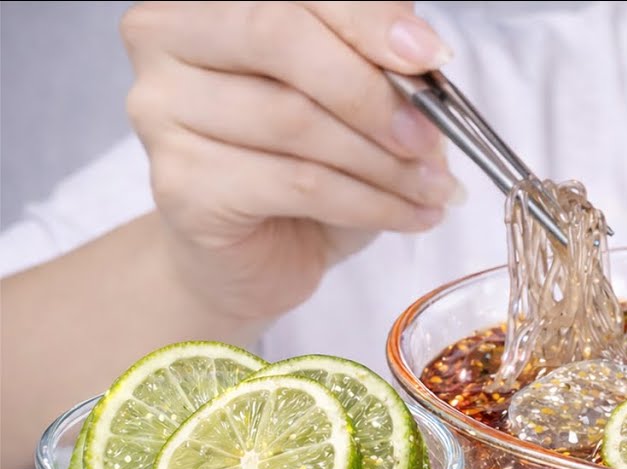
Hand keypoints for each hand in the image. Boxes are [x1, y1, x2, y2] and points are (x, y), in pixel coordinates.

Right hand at [120, 1, 457, 321]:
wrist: (253, 252)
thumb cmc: (299, 163)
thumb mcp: (349, 96)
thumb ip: (373, 57)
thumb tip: (420, 49)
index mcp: (208, 0)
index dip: (369, 20)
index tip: (430, 55)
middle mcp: (168, 40)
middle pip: (281, 39)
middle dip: (372, 91)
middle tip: (429, 136)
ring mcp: (162, 111)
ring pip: (296, 120)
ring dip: (384, 162)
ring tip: (431, 187)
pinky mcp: (181, 184)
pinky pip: (297, 184)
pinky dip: (369, 203)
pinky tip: (407, 214)